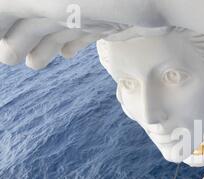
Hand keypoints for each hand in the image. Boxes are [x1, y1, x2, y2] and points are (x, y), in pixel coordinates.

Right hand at [0, 0, 162, 68]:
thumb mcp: (47, 1)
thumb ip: (13, 7)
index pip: (16, 5)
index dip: (6, 22)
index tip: (1, 46)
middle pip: (37, 14)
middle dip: (21, 35)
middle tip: (8, 59)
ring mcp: (90, 5)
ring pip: (59, 25)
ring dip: (43, 44)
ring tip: (33, 65)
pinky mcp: (111, 20)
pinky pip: (85, 31)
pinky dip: (72, 42)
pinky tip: (64, 54)